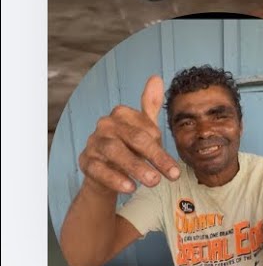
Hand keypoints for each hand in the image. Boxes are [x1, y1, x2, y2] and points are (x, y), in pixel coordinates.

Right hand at [78, 75, 181, 194]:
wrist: (106, 172)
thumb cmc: (129, 146)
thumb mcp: (144, 127)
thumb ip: (150, 104)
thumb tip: (156, 77)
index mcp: (121, 114)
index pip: (146, 127)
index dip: (160, 144)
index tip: (172, 160)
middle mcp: (105, 125)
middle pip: (134, 139)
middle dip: (156, 157)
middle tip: (173, 175)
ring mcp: (93, 143)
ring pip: (116, 153)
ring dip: (137, 168)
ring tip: (154, 182)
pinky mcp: (85, 161)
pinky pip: (99, 170)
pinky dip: (116, 179)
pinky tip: (131, 188)